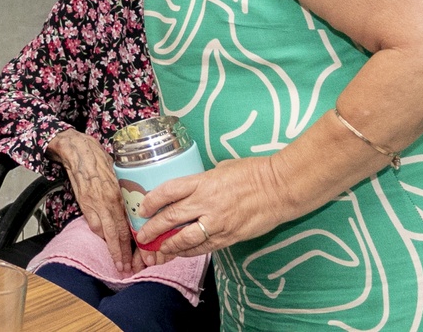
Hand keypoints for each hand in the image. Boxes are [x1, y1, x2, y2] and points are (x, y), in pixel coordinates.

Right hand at [48, 129, 143, 274]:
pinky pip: (93, 224)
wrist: (78, 151)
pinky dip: (100, 234)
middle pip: (118, 234)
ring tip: (117, 262)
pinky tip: (105, 241)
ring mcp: (94, 204)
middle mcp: (108, 202)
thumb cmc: (100, 158)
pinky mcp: (84, 203)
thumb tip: (134, 206)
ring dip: (111, 248)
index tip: (139, 255)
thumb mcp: (119, 174)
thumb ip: (125, 192)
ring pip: (105, 233)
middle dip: (122, 254)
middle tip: (127, 269)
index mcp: (119, 195)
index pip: (129, 224)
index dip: (134, 242)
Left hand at [132, 156, 290, 264]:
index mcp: (202, 182)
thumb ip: (202, 181)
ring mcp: (217, 222)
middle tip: (142, 236)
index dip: (151, 201)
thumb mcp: (221, 169)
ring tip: (157, 250)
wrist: (280, 188)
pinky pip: (204, 247)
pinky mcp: (229, 237)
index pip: (168, 191)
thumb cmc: (252, 172)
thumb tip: (189, 189)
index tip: (142, 208)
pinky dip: (190, 251)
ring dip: (168, 245)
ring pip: (185, 238)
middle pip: (171, 218)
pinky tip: (181, 252)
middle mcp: (206, 203)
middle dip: (153, 229)